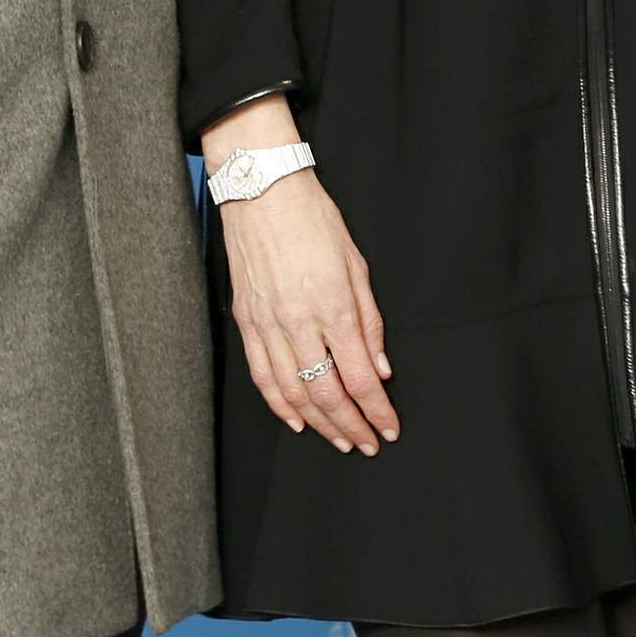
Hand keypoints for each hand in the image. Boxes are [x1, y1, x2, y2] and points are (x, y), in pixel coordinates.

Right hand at [207, 107, 396, 453]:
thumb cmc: (314, 219)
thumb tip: (380, 367)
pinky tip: (297, 419)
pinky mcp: (246, 321)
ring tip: (339, 439)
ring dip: (319, 423)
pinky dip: (280, 404)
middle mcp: (298, 321)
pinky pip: (262, 375)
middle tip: (367, 443)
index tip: (388, 428)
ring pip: (293, 392)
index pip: (359, 376)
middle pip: (326, 393)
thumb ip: (370, 320)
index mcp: (333, 305)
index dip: (376, 410)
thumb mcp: (357, 264)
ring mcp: (268, 324)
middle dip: (350, 425)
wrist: (262, 193)